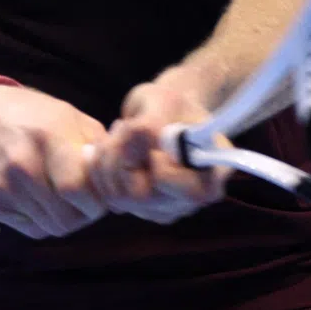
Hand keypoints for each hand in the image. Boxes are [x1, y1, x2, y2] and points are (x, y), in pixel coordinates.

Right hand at [0, 84, 109, 238]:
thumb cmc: (33, 116)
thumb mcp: (70, 117)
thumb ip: (98, 149)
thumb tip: (121, 188)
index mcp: (46, 137)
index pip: (77, 189)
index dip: (96, 199)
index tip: (98, 192)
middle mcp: (20, 164)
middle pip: (66, 217)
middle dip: (83, 213)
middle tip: (81, 196)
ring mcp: (2, 186)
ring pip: (51, 227)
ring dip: (63, 216)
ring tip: (58, 192)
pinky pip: (31, 229)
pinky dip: (42, 218)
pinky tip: (37, 195)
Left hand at [88, 67, 231, 224]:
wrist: (163, 113)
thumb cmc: (171, 105)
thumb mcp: (165, 101)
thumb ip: (155, 120)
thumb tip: (141, 135)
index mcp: (210, 177)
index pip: (182, 189)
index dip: (156, 161)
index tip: (146, 130)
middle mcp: (190, 201)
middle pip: (143, 196)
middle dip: (122, 156)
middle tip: (122, 125)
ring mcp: (164, 208)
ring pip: (120, 198)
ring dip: (107, 158)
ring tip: (117, 131)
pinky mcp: (140, 208)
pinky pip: (109, 196)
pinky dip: (100, 167)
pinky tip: (108, 145)